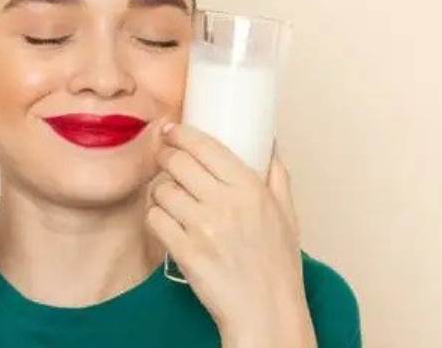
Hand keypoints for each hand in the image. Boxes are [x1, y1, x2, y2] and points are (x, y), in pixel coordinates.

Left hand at [146, 122, 315, 347]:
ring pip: (161, 189)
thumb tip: (269, 144)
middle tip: (164, 159)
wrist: (265, 311)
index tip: (171, 130)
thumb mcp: (287, 214)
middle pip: (177, 162)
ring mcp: (203, 228)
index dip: (181, 134)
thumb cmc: (276, 266)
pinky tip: (164, 219)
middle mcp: (225, 203)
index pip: (205, 146)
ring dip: (159, 189)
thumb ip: (276, 176)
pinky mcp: (184, 251)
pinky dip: (154, 216)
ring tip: (166, 195)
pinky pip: (155, 219)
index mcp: (250, 189)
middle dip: (165, 157)